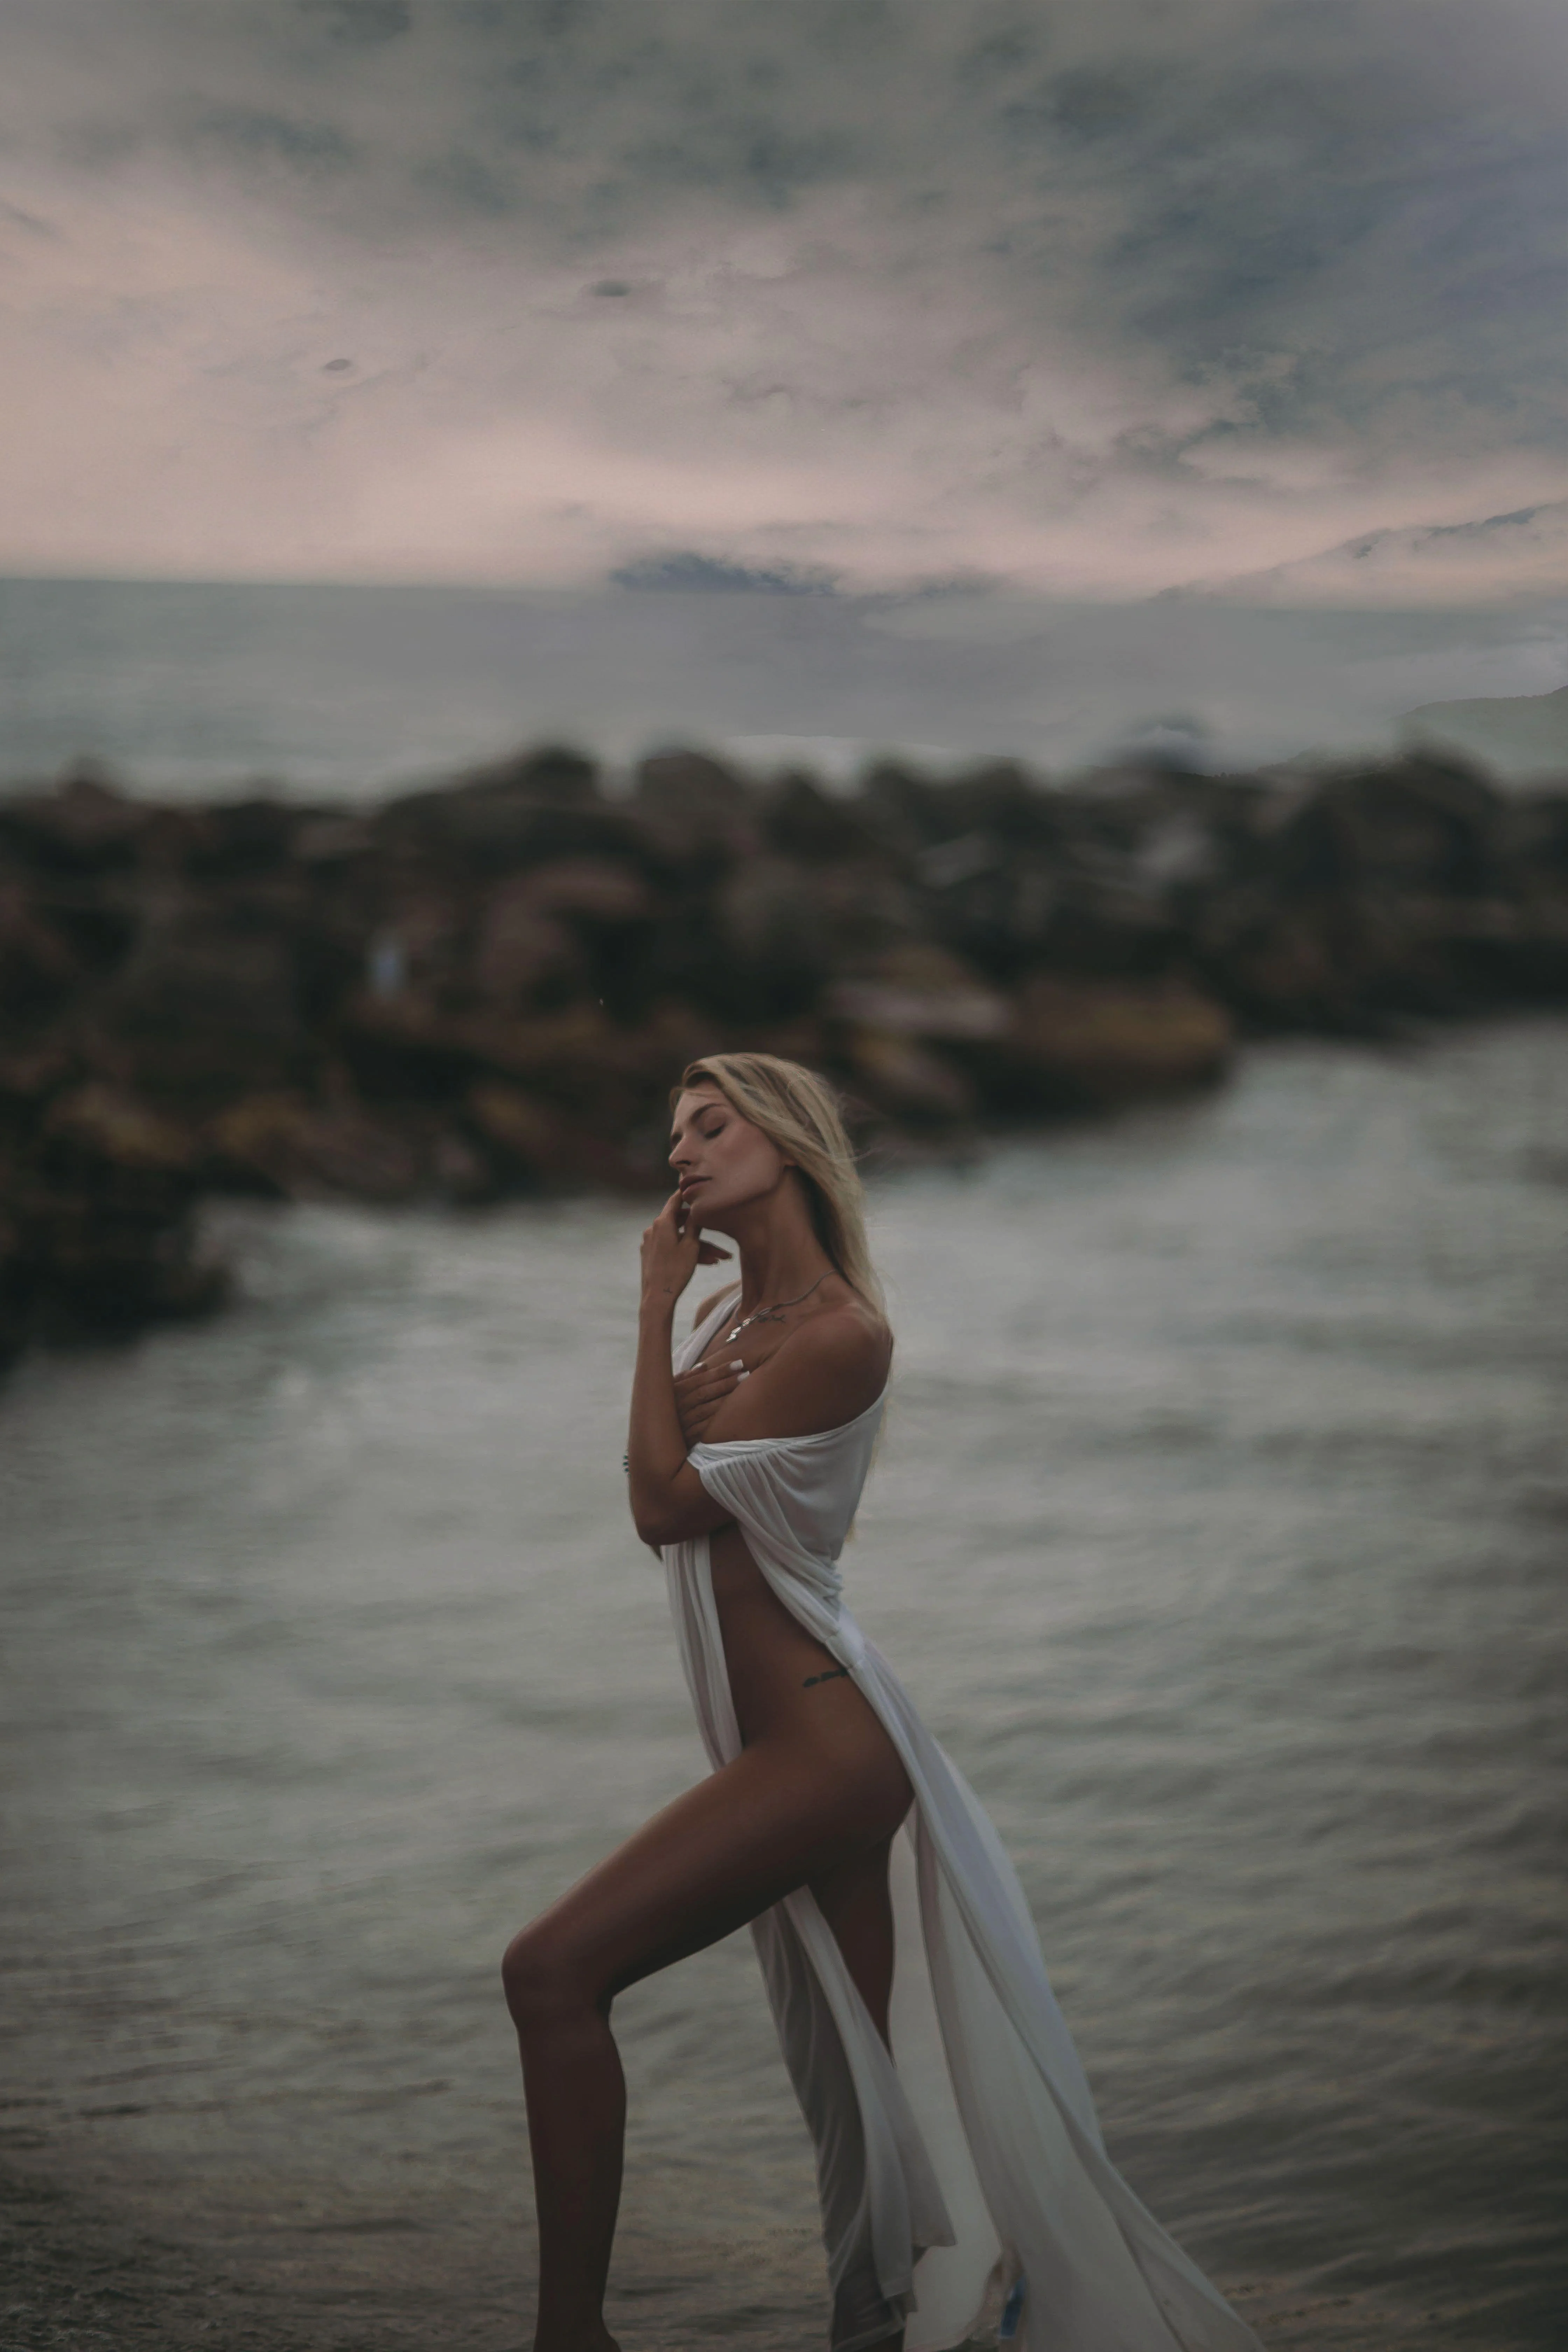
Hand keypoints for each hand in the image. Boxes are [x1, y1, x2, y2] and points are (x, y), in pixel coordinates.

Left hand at [639, 1189, 728, 1312]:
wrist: (657, 1297)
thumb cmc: (676, 1271)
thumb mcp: (691, 1245)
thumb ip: (694, 1224)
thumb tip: (695, 1208)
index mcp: (662, 1223)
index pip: (675, 1201)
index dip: (686, 1194)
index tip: (695, 1187)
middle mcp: (653, 1229)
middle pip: (681, 1223)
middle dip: (702, 1232)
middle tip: (719, 1236)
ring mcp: (651, 1243)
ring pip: (679, 1239)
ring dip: (699, 1247)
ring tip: (720, 1258)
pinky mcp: (651, 1255)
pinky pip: (672, 1248)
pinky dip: (687, 1252)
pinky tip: (707, 1262)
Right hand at [674, 1353, 747, 1445]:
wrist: (654, 1433)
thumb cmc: (665, 1408)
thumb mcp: (670, 1389)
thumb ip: (686, 1377)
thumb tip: (704, 1366)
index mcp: (675, 1390)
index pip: (701, 1378)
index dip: (720, 1371)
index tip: (738, 1364)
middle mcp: (678, 1404)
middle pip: (704, 1392)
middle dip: (726, 1383)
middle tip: (746, 1374)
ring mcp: (682, 1421)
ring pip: (705, 1410)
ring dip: (725, 1401)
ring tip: (744, 1392)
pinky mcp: (686, 1437)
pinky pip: (702, 1429)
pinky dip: (715, 1423)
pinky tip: (731, 1417)